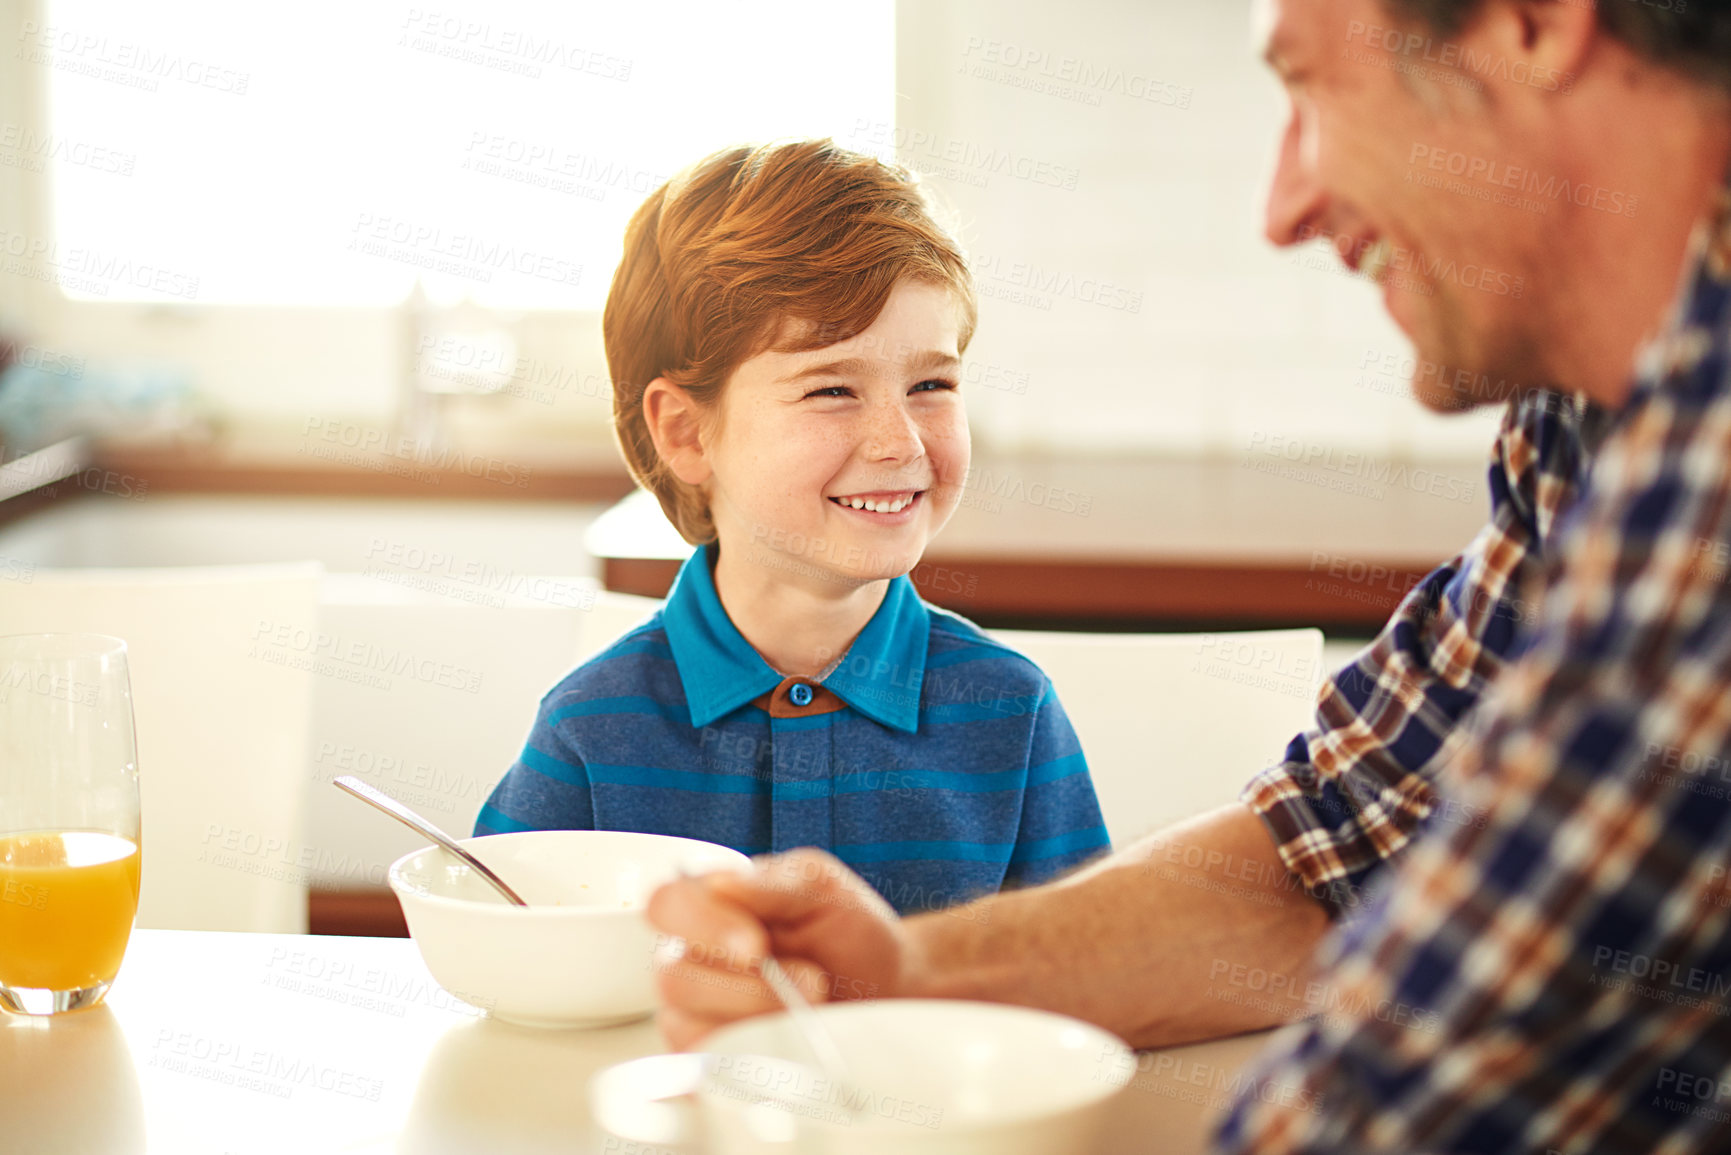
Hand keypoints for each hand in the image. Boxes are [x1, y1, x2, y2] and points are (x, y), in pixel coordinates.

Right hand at [646, 849, 906, 1048]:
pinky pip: (706, 1073)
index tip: (755, 946)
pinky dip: (751, 1061)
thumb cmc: (848, 931)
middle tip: (812, 982)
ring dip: (757, 1023)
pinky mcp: (713, 1063)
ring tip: (810, 1013)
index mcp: (708, 907)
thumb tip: (719, 883)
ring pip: (686, 1029)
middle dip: (748, 987)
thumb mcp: (821, 888)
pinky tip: (788, 1047)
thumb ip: (771, 882)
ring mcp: (697, 1016)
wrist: (887, 989)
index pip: (666, 904)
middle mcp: (691, 961)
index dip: (701, 925)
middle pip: (673, 976)